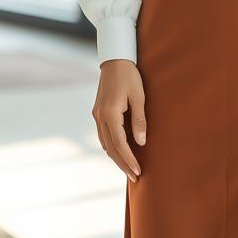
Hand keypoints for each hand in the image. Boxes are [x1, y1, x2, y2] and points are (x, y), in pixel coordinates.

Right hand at [92, 59, 146, 182]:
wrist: (115, 60)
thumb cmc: (130, 76)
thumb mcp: (139, 96)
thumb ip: (139, 120)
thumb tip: (141, 142)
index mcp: (110, 113)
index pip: (119, 144)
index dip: (129, 159)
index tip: (138, 171)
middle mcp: (100, 117)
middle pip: (110, 148)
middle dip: (122, 164)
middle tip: (135, 177)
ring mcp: (96, 115)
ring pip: (105, 143)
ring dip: (116, 157)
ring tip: (128, 168)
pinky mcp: (97, 113)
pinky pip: (103, 135)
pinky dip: (111, 146)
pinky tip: (119, 151)